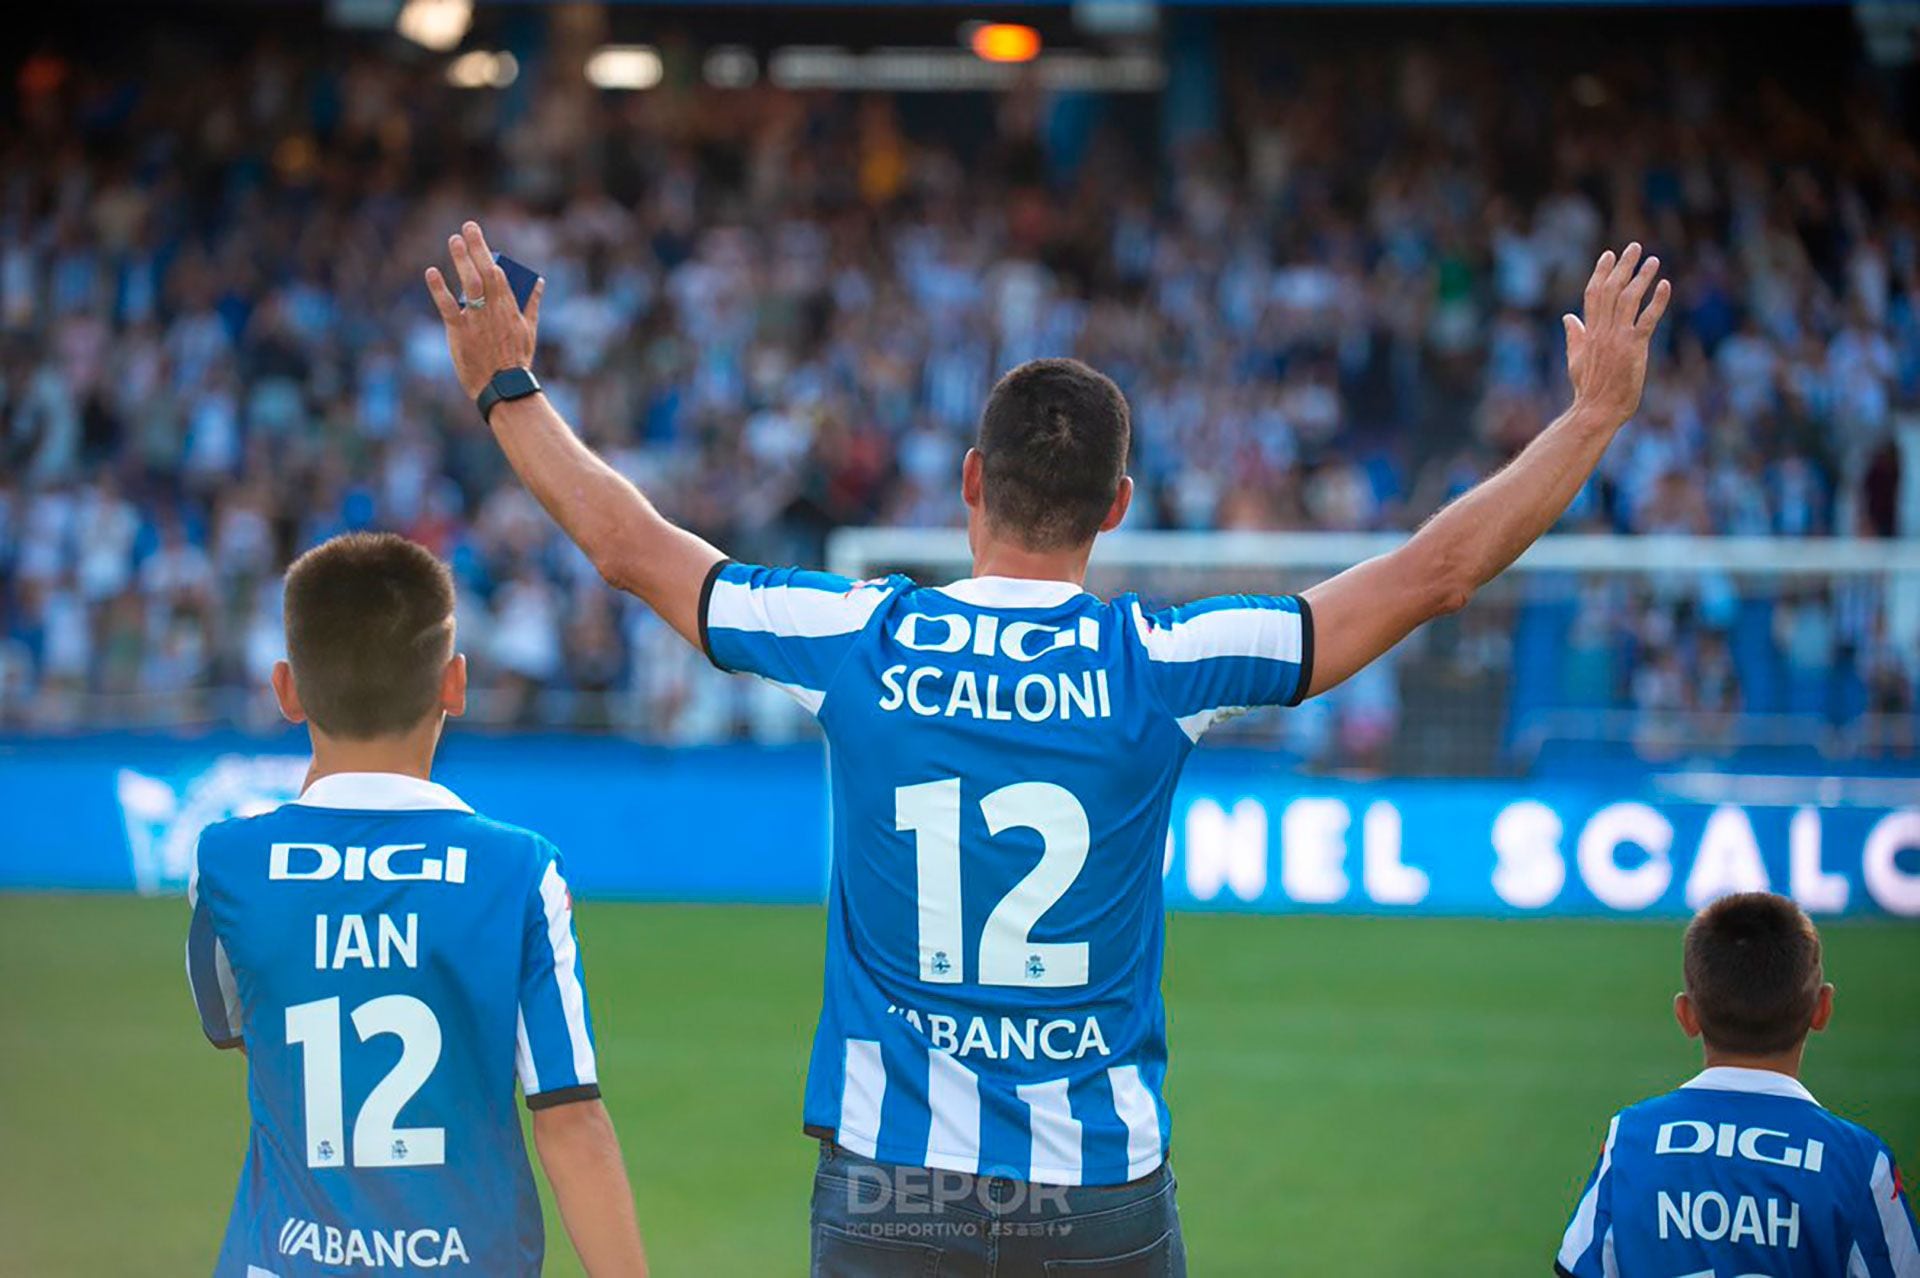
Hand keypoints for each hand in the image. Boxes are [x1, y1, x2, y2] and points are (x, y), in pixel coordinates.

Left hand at [425, 220, 543, 400]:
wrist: (503, 387)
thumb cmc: (516, 360)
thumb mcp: (529, 330)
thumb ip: (532, 304)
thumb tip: (539, 282)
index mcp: (510, 308)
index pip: (498, 272)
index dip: (485, 251)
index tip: (476, 234)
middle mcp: (494, 309)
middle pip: (484, 272)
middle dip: (475, 247)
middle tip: (466, 228)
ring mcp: (477, 320)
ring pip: (469, 284)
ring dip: (462, 261)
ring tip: (454, 241)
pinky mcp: (460, 332)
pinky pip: (448, 307)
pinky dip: (440, 289)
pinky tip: (432, 272)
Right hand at [1563, 242, 1671, 427]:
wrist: (1596, 410)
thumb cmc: (1588, 389)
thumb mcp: (1575, 360)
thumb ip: (1573, 336)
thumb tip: (1567, 317)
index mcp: (1588, 332)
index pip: (1593, 294)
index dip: (1601, 272)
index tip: (1609, 255)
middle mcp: (1601, 331)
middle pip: (1611, 290)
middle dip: (1622, 266)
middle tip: (1634, 247)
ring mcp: (1617, 338)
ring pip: (1628, 299)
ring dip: (1641, 278)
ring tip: (1652, 261)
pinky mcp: (1633, 347)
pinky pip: (1647, 319)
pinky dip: (1657, 301)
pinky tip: (1665, 285)